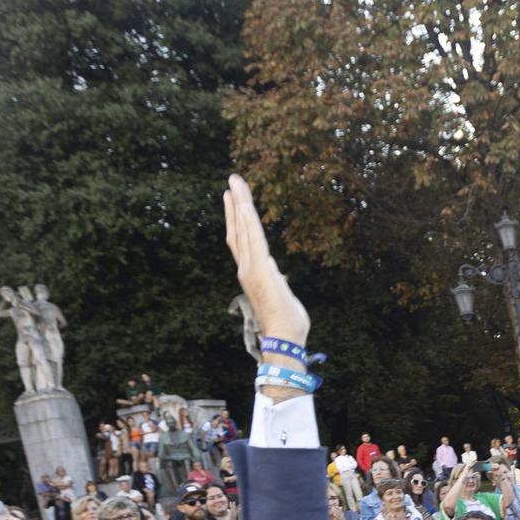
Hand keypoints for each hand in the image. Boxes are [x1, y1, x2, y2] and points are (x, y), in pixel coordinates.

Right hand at [222, 175, 309, 344]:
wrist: (285, 338)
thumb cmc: (286, 322)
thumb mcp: (281, 293)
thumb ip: (275, 279)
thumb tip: (275, 271)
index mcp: (253, 273)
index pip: (242, 240)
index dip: (237, 219)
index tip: (235, 201)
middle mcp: (247, 267)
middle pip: (238, 229)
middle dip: (235, 204)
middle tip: (232, 181)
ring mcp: (251, 267)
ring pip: (243, 228)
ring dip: (239, 203)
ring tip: (235, 182)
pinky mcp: (259, 268)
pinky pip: (253, 237)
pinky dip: (247, 219)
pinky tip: (244, 203)